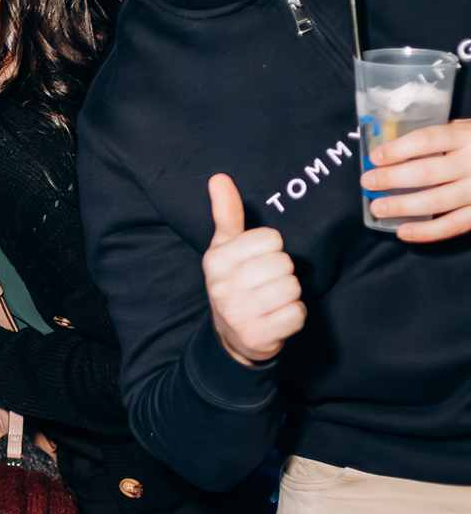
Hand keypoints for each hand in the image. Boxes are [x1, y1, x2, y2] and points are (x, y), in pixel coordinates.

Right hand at [202, 174, 304, 365]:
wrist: (231, 335)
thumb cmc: (233, 281)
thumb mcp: (226, 247)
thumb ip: (226, 213)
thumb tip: (219, 177)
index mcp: (217, 260)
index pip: (271, 239)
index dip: (272, 248)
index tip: (258, 260)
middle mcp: (222, 287)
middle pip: (284, 264)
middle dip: (283, 273)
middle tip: (267, 282)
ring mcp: (237, 314)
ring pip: (292, 288)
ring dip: (289, 294)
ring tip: (272, 299)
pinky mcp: (256, 336)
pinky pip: (296, 314)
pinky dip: (293, 316)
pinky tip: (277, 316)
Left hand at [363, 116, 470, 242]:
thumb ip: (447, 135)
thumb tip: (401, 146)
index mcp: (469, 136)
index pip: (429, 140)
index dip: (399, 149)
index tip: (375, 157)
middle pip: (427, 172)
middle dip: (392, 178)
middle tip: (368, 182)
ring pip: (436, 202)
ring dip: (402, 206)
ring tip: (377, 208)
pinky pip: (452, 226)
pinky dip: (426, 232)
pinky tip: (402, 231)